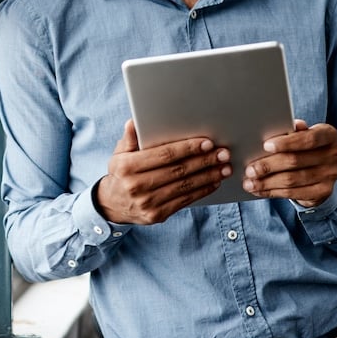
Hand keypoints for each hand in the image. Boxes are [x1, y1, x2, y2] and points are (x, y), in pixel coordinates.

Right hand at [95, 119, 232, 224]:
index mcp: (127, 166)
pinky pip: (184, 201)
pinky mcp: (157, 215)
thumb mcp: (119, 153)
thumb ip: (129, 138)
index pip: (164, 155)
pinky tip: (214, 182)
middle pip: (178, 170)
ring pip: (184, 186)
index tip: (207, 143)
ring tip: (224, 167)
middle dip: (204, 161)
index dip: (187, 148)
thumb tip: (134, 122)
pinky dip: (202, 191)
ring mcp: (147, 202)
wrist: (113, 204)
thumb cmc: (121, 173)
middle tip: (222, 153)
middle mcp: (136, 185)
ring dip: (208, 176)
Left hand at [241, 119, 336, 206]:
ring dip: (267, 182)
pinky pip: (294, 193)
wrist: (321, 170)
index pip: (309, 138)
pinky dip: (273, 192)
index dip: (287, 142)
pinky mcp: (324, 192)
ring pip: (292, 179)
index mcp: (328, 134)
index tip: (265, 145)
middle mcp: (334, 154)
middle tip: (250, 169)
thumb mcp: (300, 135)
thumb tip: (275, 128)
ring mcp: (331, 175)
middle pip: (296, 160)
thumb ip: (290, 132)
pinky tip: (260, 190)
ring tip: (250, 182)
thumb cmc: (304, 147)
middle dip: (269, 165)